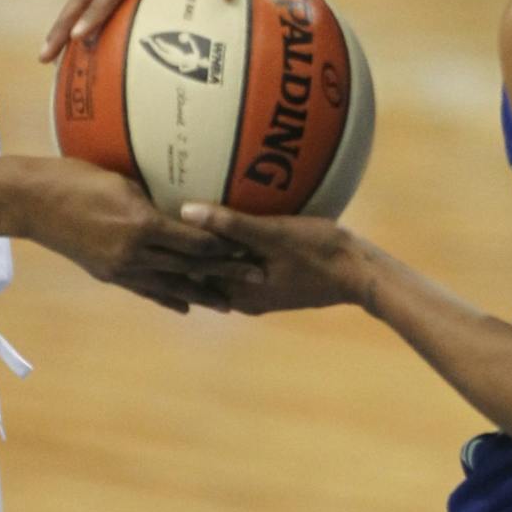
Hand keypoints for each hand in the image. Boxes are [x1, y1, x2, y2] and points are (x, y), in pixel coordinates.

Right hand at [16, 157, 261, 313]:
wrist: (33, 202)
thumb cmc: (78, 178)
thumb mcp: (124, 182)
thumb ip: (153, 202)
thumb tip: (183, 211)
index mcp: (142, 224)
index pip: (196, 241)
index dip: (226, 247)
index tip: (252, 248)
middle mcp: (135, 252)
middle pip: (190, 266)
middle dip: (226, 273)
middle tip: (257, 279)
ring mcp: (120, 268)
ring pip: (170, 285)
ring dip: (201, 294)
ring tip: (229, 304)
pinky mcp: (107, 274)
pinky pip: (144, 290)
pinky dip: (167, 298)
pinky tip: (184, 306)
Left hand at [179, 203, 373, 314]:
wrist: (360, 274)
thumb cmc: (319, 251)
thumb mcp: (272, 234)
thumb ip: (229, 224)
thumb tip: (184, 211)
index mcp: (237, 292)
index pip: (190, 273)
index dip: (169, 250)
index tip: (150, 225)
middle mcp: (244, 300)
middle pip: (203, 274)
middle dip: (185, 251)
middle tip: (162, 223)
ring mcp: (261, 295)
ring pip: (223, 272)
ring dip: (209, 252)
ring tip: (190, 225)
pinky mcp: (276, 286)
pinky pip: (244, 269)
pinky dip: (233, 253)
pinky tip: (235, 232)